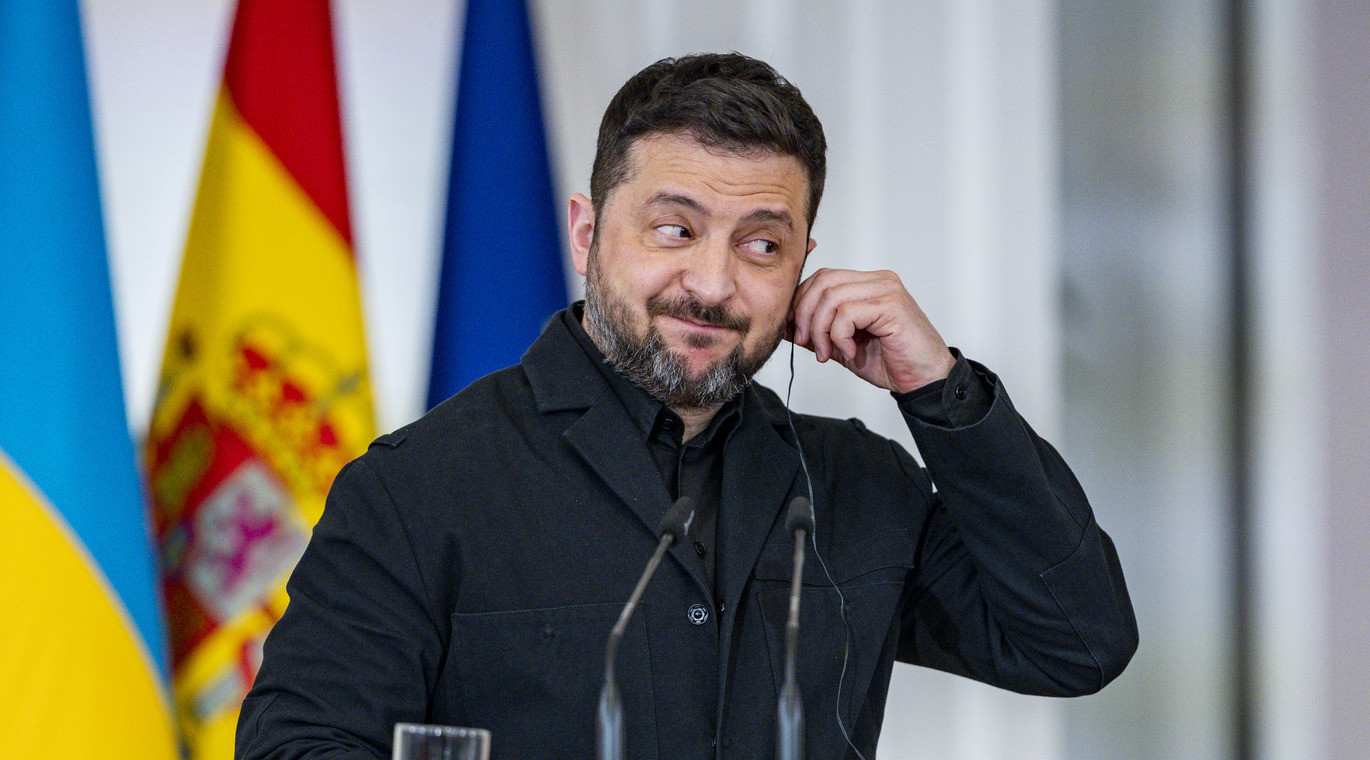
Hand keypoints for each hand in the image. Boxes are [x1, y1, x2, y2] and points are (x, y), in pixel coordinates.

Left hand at [788, 268, 955, 392]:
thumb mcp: (842, 346)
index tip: (793, 330)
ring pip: (831, 297)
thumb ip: (818, 332)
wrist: (924, 380)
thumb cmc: (891, 362)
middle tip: (806, 343)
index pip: (822, 278)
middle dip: (804, 314)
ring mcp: (886, 290)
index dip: (801, 302)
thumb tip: (784, 325)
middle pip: (823, 281)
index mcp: (867, 284)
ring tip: (828, 353)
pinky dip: (839, 336)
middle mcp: (878, 281)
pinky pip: (847, 313)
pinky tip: (851, 351)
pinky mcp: (891, 305)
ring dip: (820, 330)